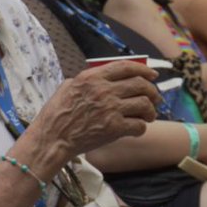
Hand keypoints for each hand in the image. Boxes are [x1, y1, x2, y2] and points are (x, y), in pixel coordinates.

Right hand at [27, 61, 159, 159]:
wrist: (52, 138)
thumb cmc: (56, 115)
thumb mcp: (67, 87)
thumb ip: (88, 81)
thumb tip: (108, 78)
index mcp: (91, 78)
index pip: (126, 67)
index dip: (143, 69)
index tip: (152, 74)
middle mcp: (103, 90)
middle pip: (140, 84)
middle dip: (152, 91)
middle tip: (155, 98)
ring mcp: (110, 109)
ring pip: (144, 104)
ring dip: (150, 110)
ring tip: (148, 115)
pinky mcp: (114, 128)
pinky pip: (139, 125)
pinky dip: (142, 127)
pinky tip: (137, 129)